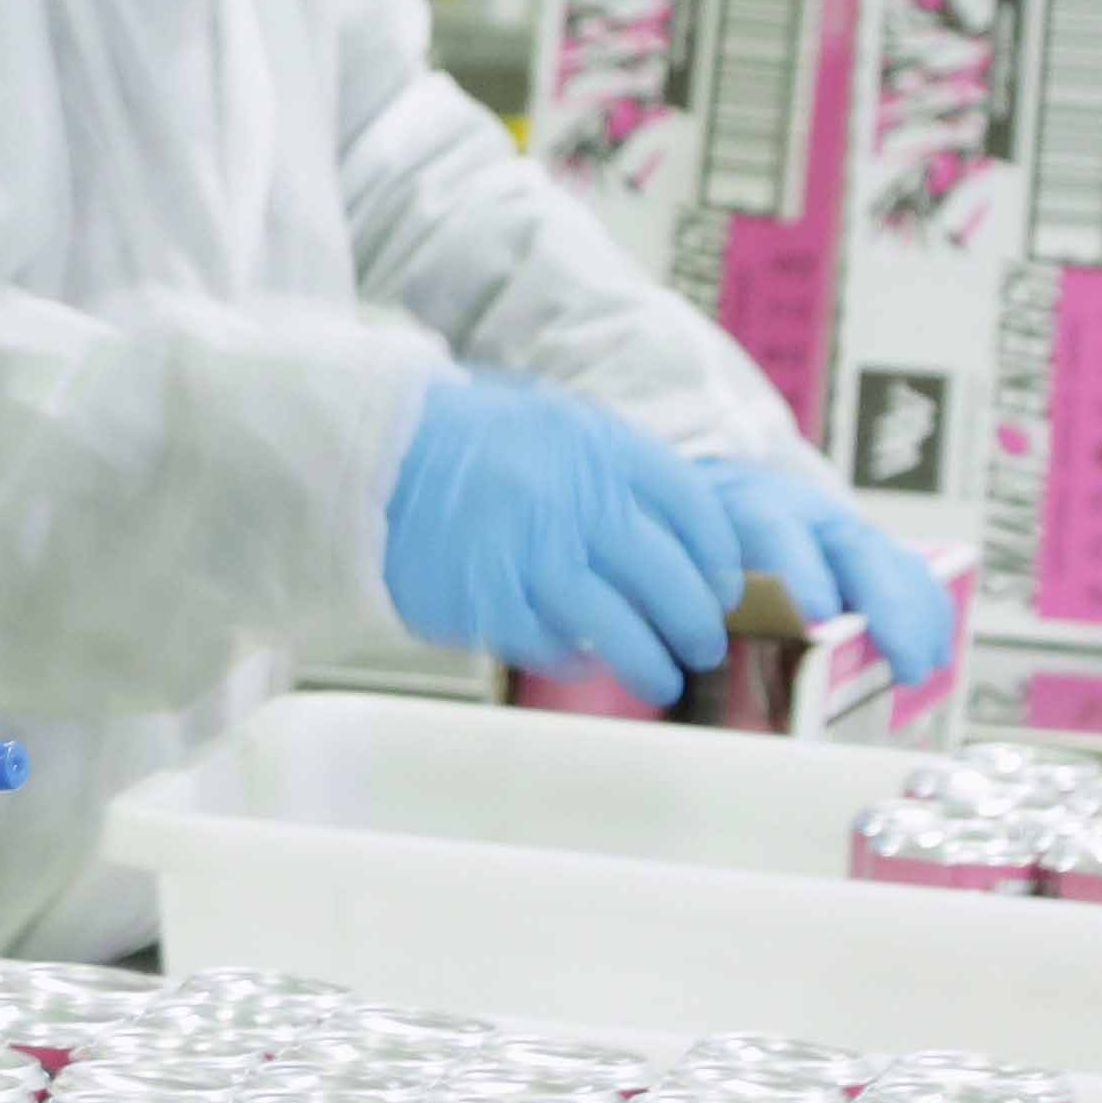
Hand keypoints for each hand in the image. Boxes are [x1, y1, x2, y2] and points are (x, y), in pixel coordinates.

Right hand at [376, 379, 738, 706]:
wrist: (377, 452)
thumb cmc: (471, 441)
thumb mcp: (557, 424)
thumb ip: (618, 470)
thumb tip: (684, 535)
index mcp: (601, 447)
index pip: (695, 509)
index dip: (719, 557)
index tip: (725, 586)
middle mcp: (576, 501)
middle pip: (670, 579)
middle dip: (697, 622)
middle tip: (704, 644)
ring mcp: (533, 556)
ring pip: (622, 630)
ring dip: (651, 661)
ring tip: (663, 678)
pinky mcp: (491, 603)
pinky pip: (555, 647)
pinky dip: (578, 659)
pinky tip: (585, 661)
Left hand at [695, 459, 956, 690]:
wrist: (696, 505)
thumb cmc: (681, 557)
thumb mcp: (670, 578)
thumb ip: (679, 616)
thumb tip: (688, 680)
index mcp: (735, 508)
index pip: (770, 526)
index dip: (798, 568)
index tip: (816, 615)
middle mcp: (793, 509)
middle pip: (848, 543)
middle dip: (882, 601)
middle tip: (901, 656)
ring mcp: (832, 526)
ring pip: (884, 558)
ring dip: (912, 614)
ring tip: (924, 666)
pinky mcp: (860, 549)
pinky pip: (904, 572)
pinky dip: (925, 612)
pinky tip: (936, 653)